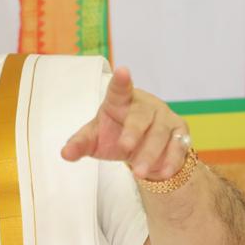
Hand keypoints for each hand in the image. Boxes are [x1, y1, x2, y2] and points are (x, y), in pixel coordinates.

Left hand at [62, 67, 190, 179]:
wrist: (141, 149)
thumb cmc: (114, 135)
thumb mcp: (94, 140)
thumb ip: (79, 144)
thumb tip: (65, 153)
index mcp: (120, 101)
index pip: (120, 89)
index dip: (121, 81)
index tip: (122, 71)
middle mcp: (145, 106)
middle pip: (141, 116)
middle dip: (133, 132)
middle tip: (124, 147)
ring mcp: (164, 118)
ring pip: (160, 133)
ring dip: (150, 153)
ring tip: (138, 172)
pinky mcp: (180, 132)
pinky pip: (178, 145)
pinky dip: (171, 159)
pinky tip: (161, 172)